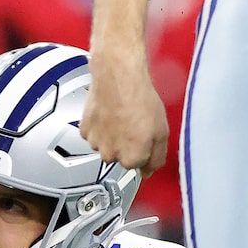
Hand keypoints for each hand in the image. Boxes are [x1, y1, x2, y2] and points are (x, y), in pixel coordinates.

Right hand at [79, 45, 167, 173]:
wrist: (118, 77)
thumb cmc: (139, 99)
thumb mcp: (162, 132)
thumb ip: (157, 158)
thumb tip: (149, 170)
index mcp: (132, 158)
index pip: (139, 166)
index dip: (144, 150)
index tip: (145, 138)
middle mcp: (111, 154)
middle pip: (120, 157)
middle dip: (127, 145)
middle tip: (133, 125)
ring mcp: (96, 142)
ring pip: (106, 146)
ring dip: (113, 136)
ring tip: (121, 116)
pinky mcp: (85, 130)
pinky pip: (94, 135)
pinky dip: (101, 126)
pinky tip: (110, 113)